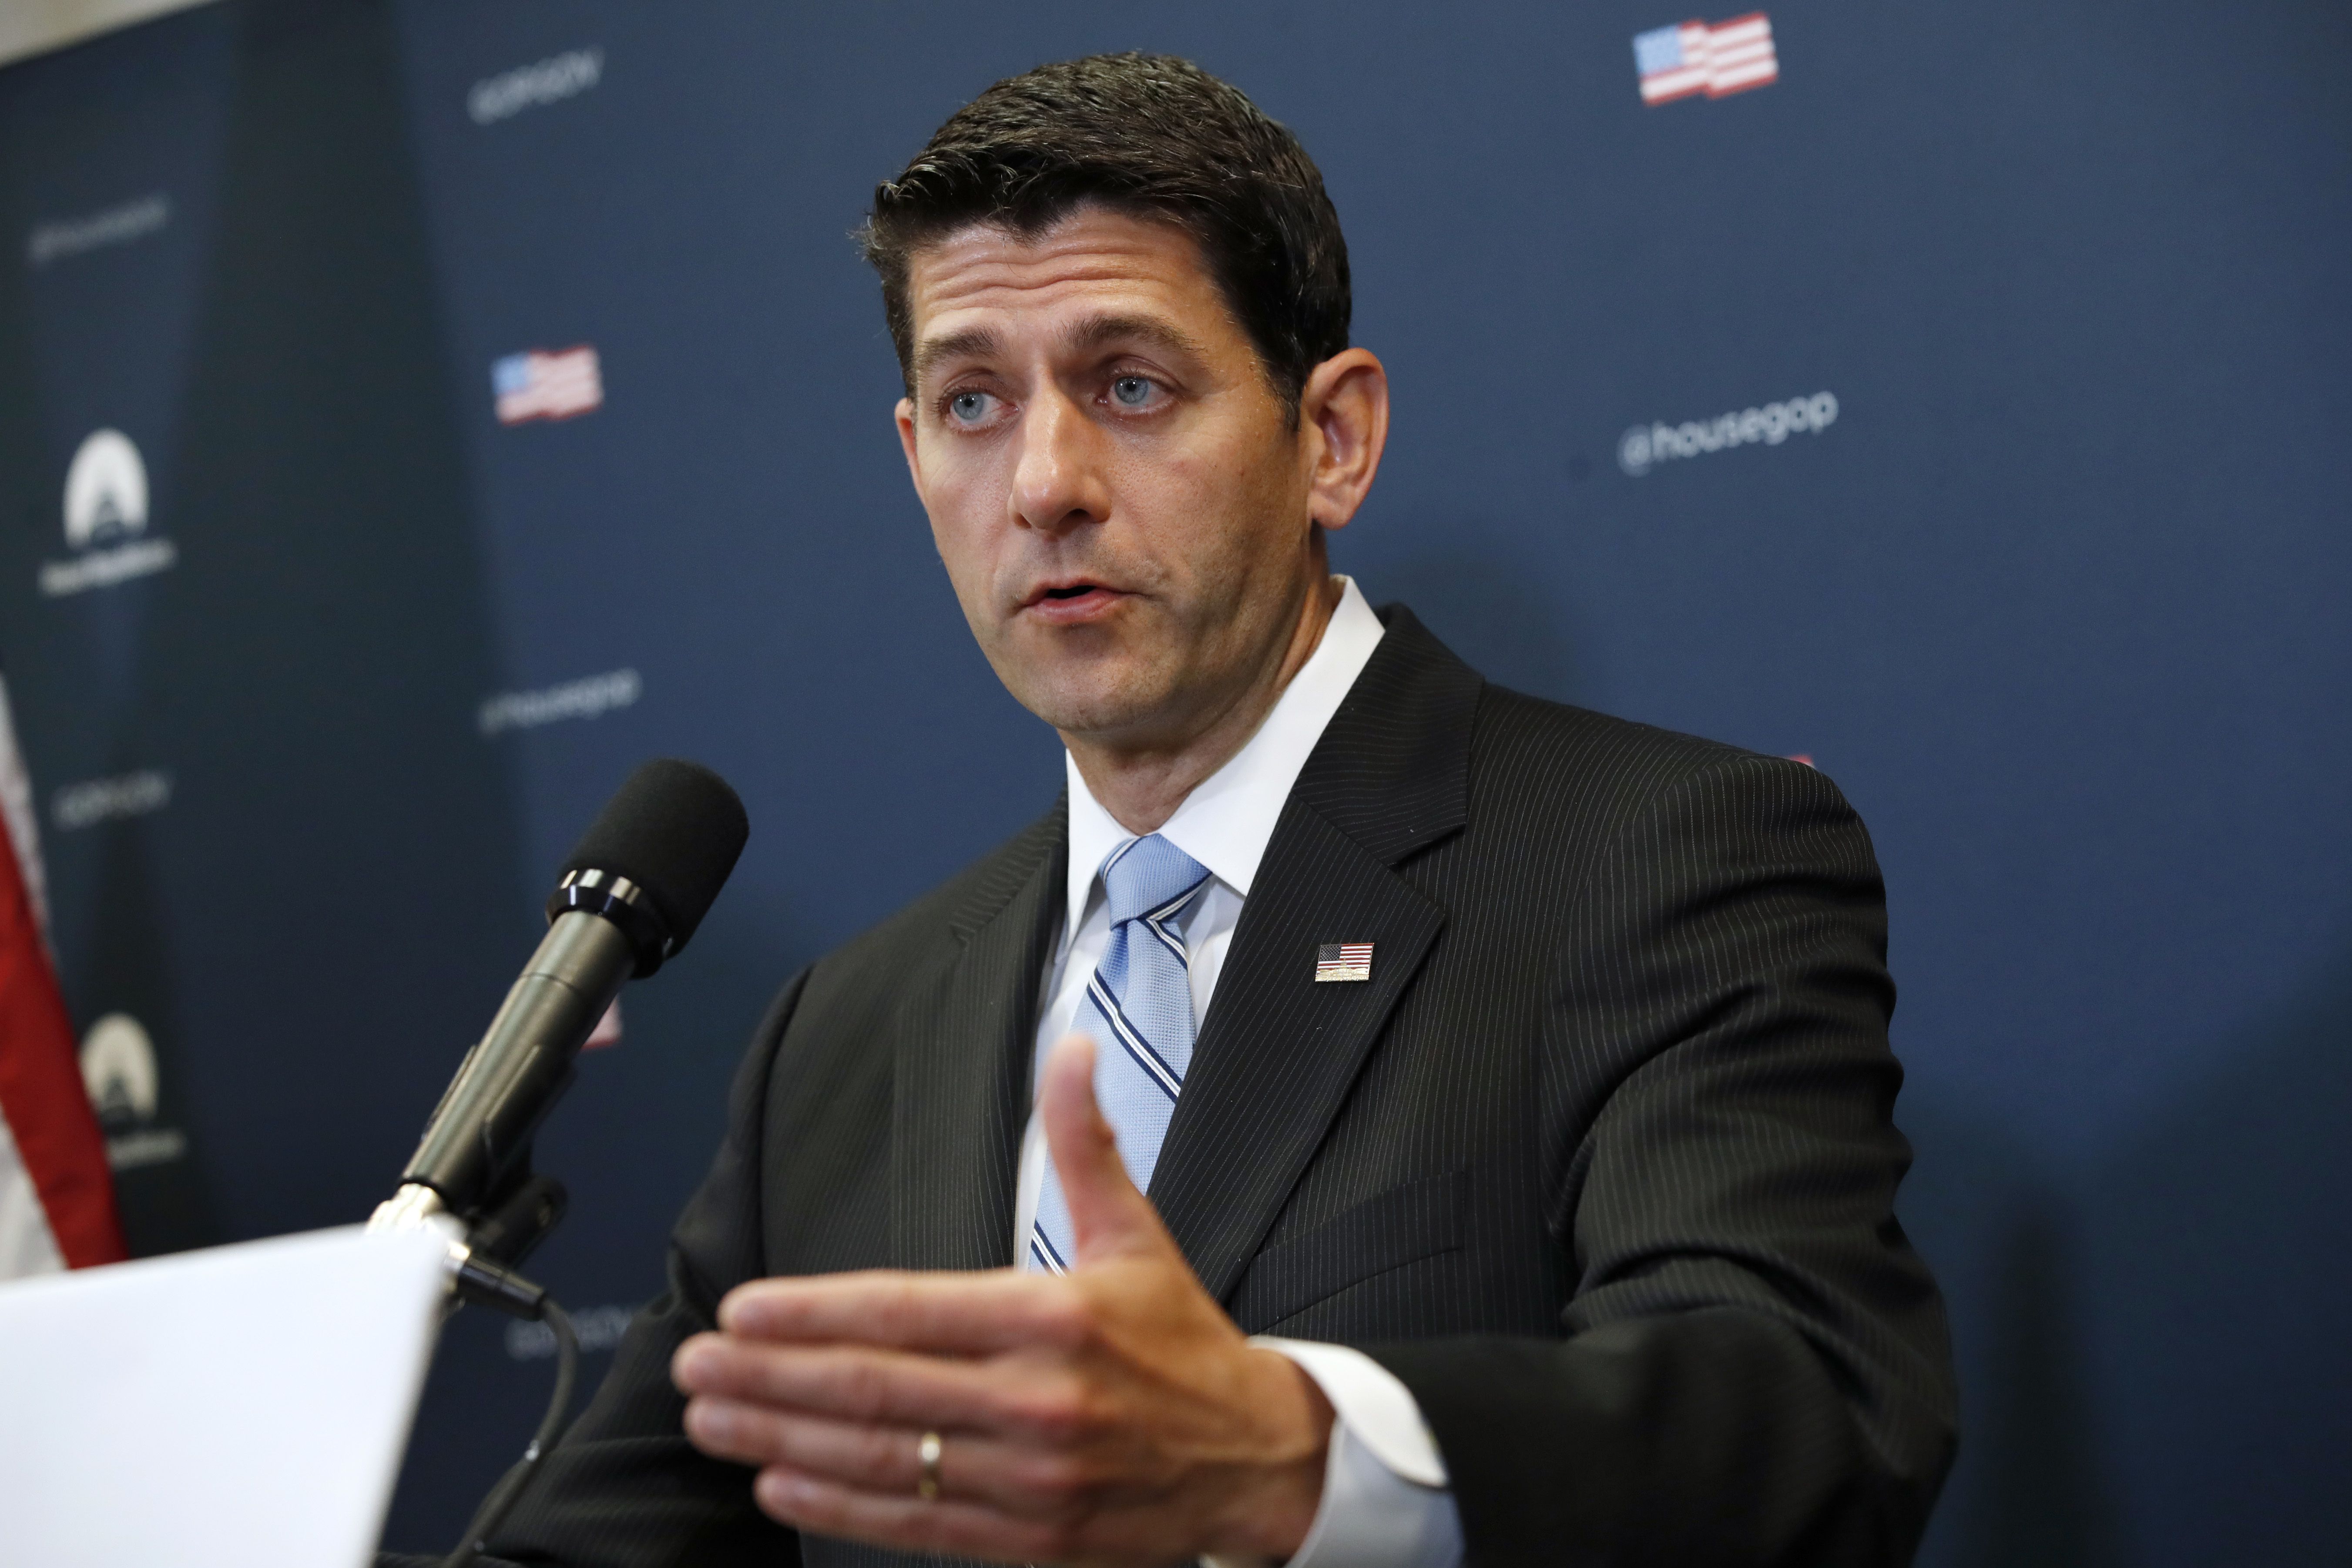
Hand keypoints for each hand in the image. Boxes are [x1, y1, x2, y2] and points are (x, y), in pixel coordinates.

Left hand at [671, 1033, 1334, 1564]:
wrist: (1253, 1461)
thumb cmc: (1182, 1343)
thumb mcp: (1137, 1236)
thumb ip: (1086, 1145)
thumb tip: (1071, 1052)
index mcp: (1053, 1318)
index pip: (906, 1311)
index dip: (814, 1313)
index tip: (743, 1311)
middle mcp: (1036, 1400)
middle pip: (874, 1388)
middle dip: (769, 1377)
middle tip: (694, 1365)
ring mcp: (1028, 1478)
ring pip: (882, 1458)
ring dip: (782, 1440)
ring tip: (713, 1419)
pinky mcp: (1028, 1539)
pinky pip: (916, 1523)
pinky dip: (839, 1507)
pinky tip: (780, 1482)